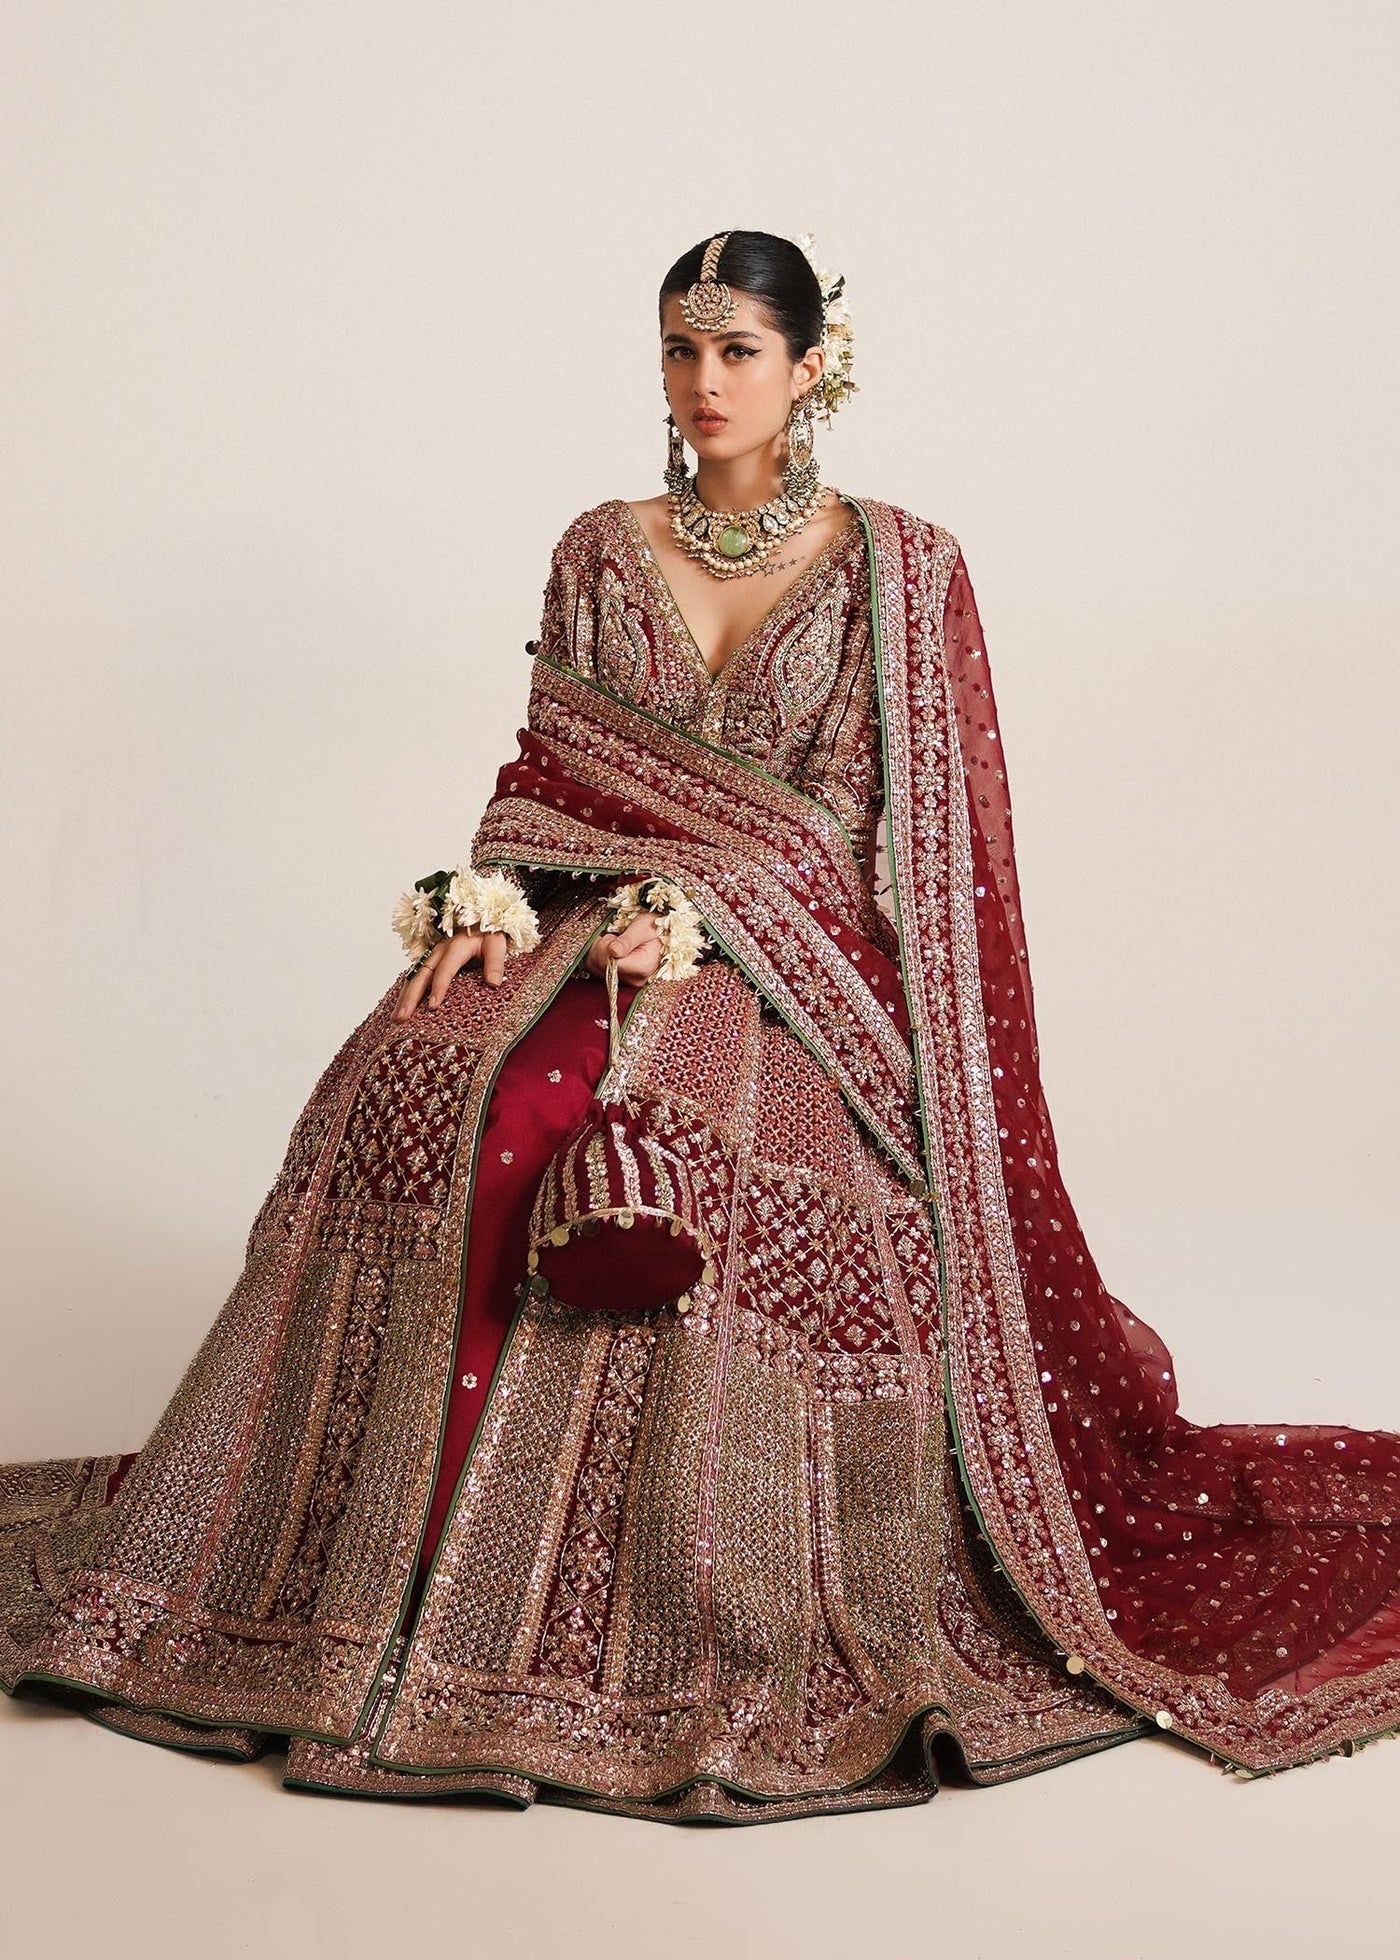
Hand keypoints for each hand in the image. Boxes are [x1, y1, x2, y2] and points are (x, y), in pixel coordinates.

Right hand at [392, 928, 508, 1021]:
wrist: (480, 919)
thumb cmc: (488, 933)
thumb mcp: (496, 944)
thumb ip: (495, 963)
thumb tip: (494, 983)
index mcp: (456, 947)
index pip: (445, 969)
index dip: (438, 988)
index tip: (433, 1007)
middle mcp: (439, 951)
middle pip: (421, 976)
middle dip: (411, 997)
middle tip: (403, 1018)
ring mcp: (432, 956)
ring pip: (414, 978)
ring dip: (404, 997)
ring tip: (396, 1018)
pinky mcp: (430, 961)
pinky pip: (415, 977)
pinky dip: (406, 992)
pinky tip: (400, 1006)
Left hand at [583, 911, 664, 984]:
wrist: (662, 934)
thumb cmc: (654, 928)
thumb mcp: (642, 928)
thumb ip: (627, 940)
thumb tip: (613, 951)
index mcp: (642, 967)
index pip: (609, 962)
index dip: (606, 947)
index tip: (614, 936)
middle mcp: (634, 979)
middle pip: (601, 967)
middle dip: (602, 948)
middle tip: (614, 937)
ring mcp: (627, 981)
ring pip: (596, 968)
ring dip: (600, 951)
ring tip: (615, 942)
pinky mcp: (620, 980)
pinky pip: (598, 970)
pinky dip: (600, 957)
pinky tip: (612, 949)